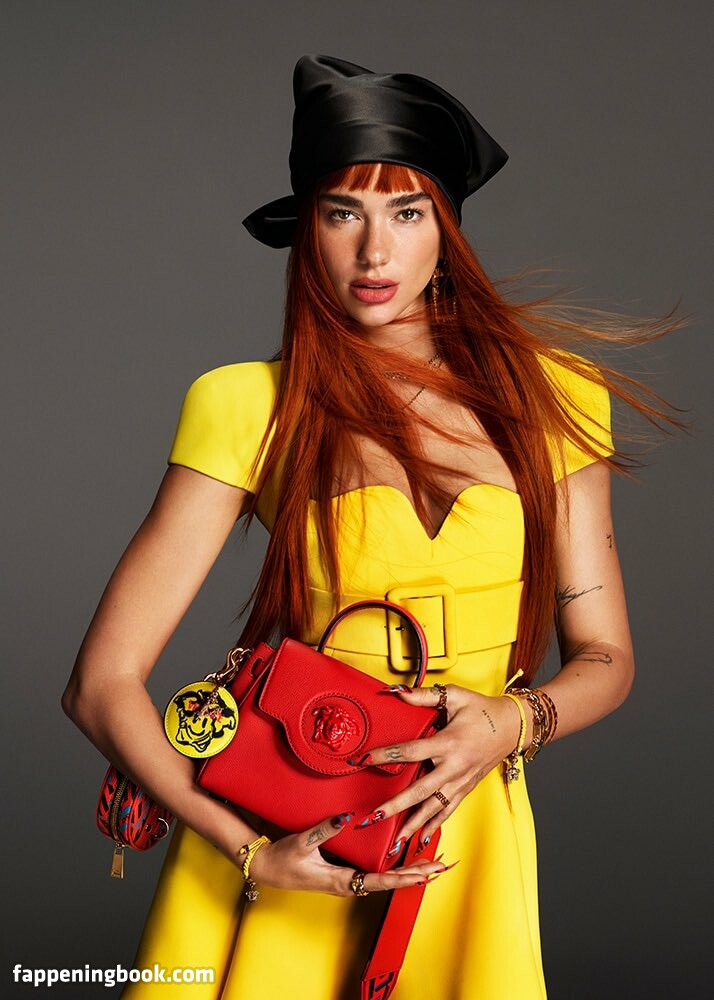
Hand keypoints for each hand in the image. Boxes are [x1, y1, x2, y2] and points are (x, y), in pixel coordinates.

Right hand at [246, 811, 446, 895]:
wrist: (265, 868)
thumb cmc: (282, 859)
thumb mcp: (301, 843)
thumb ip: (323, 830)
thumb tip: (345, 817)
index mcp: (341, 880)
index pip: (380, 880)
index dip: (404, 877)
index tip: (425, 874)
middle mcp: (348, 884)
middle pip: (389, 883)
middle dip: (416, 875)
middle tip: (441, 867)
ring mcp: (346, 880)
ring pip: (384, 879)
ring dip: (407, 873)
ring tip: (430, 866)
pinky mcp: (343, 874)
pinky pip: (374, 874)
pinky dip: (392, 869)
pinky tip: (402, 862)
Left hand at [355, 684, 522, 846]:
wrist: (512, 727)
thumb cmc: (482, 709)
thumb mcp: (455, 696)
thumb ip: (425, 696)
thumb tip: (398, 693)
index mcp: (448, 743)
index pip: (410, 751)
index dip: (385, 755)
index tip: (363, 760)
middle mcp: (454, 767)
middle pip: (420, 790)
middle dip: (397, 805)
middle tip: (375, 816)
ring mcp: (461, 781)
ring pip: (434, 808)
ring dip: (414, 824)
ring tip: (396, 840)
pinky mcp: (466, 788)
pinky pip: (448, 810)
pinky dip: (434, 825)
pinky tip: (421, 839)